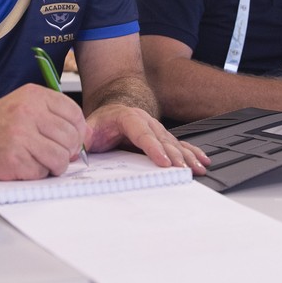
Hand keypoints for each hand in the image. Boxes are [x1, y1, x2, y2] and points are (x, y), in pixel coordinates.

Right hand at [0, 84, 88, 180]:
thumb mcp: (24, 106)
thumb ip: (53, 117)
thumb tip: (84, 137)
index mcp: (34, 96)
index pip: (74, 114)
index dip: (78, 131)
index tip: (72, 140)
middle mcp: (29, 112)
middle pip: (71, 138)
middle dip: (68, 151)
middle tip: (55, 154)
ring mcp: (21, 136)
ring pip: (61, 158)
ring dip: (54, 165)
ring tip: (40, 161)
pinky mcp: (14, 159)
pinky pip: (42, 172)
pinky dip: (37, 173)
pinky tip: (24, 166)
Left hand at [85, 103, 209, 174]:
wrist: (112, 112)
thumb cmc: (102, 123)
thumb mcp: (89, 127)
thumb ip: (84, 137)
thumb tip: (79, 147)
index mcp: (128, 117)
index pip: (142, 134)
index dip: (154, 148)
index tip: (163, 161)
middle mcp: (146, 122)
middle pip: (162, 140)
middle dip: (175, 156)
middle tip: (183, 171)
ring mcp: (156, 129)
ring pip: (174, 143)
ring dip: (187, 156)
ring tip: (197, 168)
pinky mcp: (162, 138)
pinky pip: (180, 144)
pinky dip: (192, 152)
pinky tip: (203, 161)